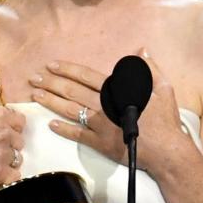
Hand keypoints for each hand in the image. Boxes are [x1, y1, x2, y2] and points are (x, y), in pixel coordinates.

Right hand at [0, 102, 26, 188]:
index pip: (20, 121)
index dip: (13, 129)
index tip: (6, 135)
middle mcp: (1, 132)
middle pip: (20, 141)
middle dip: (10, 146)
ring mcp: (1, 152)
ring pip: (18, 158)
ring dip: (8, 162)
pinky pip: (15, 174)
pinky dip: (8, 176)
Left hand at [30, 49, 194, 175]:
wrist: (167, 151)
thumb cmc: (166, 120)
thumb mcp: (164, 89)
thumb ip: (149, 69)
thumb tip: (140, 52)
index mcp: (117, 91)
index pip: (86, 76)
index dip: (68, 70)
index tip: (52, 65)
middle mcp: (105, 106)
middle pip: (73, 91)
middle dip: (52, 83)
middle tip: (34, 78)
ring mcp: (101, 125)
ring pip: (71, 110)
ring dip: (52, 102)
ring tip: (36, 95)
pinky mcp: (101, 143)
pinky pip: (78, 135)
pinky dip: (64, 129)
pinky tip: (51, 124)